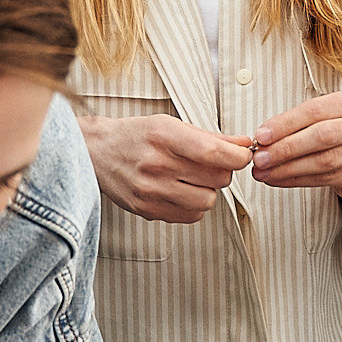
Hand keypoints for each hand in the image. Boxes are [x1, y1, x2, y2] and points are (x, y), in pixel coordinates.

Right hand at [78, 113, 251, 223]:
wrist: (97, 153)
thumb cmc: (136, 136)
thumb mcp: (171, 125)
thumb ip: (210, 137)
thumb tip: (244, 144)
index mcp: (164, 136)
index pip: (213, 153)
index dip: (237, 157)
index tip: (242, 155)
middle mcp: (156, 164)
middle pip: (217, 179)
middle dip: (223, 171)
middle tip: (211, 164)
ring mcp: (151, 191)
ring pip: (207, 201)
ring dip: (208, 190)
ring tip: (193, 178)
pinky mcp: (147, 210)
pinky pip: (191, 216)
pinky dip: (194, 205)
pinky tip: (181, 191)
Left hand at [249, 90, 341, 202]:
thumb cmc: (339, 135)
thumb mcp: (324, 119)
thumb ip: (297, 124)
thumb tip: (263, 137)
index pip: (315, 110)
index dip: (285, 123)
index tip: (261, 135)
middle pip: (321, 136)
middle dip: (285, 148)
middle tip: (260, 158)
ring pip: (323, 161)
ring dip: (287, 168)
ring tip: (264, 172)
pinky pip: (324, 179)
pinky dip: (297, 180)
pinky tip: (279, 179)